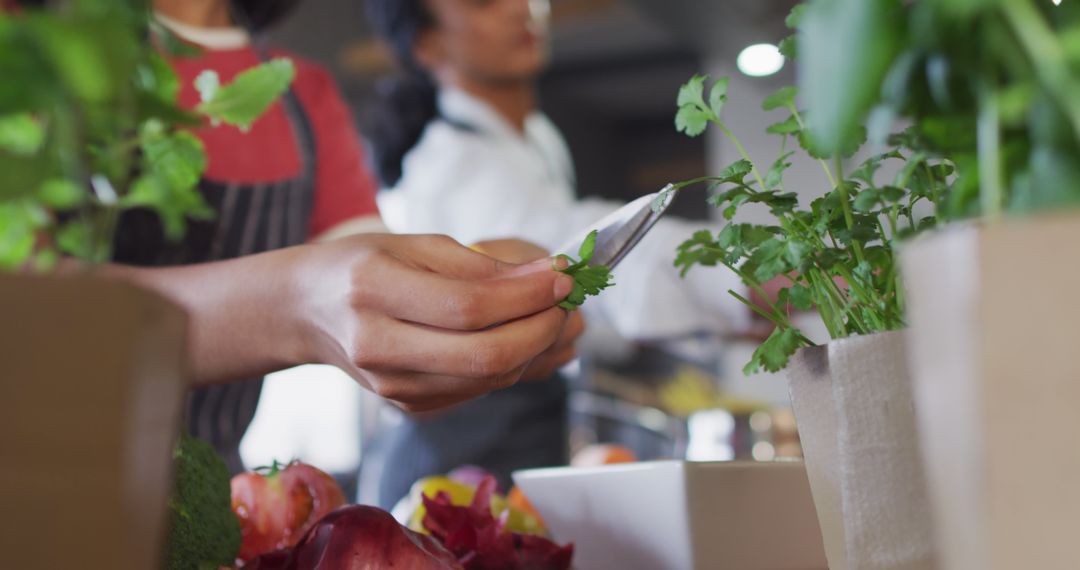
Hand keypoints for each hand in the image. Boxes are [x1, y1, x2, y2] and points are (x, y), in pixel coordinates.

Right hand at [296, 234, 575, 411]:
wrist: (308, 311)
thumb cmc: (363, 266)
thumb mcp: (415, 245)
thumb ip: (480, 265)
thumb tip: (547, 280)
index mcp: (373, 290)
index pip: (468, 306)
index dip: (526, 296)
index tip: (562, 278)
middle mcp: (378, 346)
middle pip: (484, 355)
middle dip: (541, 330)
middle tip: (566, 303)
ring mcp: (392, 386)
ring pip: (487, 379)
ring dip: (535, 350)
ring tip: (555, 317)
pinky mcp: (408, 407)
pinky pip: (477, 390)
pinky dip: (511, 366)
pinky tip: (524, 339)